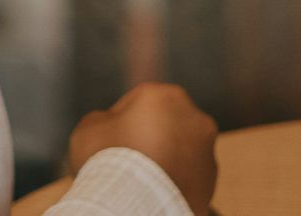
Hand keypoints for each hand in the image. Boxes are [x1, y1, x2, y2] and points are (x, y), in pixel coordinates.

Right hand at [64, 83, 217, 215]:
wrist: (135, 205)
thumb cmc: (110, 160)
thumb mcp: (89, 127)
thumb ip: (104, 119)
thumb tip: (110, 126)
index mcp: (166, 96)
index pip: (138, 102)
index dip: (119, 120)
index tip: (108, 138)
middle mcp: (195, 119)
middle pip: (164, 124)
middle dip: (148, 137)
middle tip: (124, 158)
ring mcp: (207, 153)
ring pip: (179, 151)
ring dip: (163, 160)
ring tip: (139, 178)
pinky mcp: (211, 183)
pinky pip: (186, 177)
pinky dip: (173, 181)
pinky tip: (153, 190)